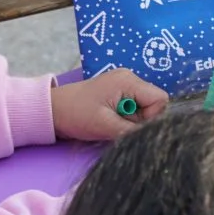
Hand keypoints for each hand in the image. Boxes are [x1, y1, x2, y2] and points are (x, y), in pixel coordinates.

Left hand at [50, 70, 167, 140]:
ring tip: (112, 121)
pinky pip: (135, 106)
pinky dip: (126, 116)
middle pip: (154, 102)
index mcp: (128, 80)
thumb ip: (134, 131)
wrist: (53, 110)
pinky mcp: (118, 91)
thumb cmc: (77, 115)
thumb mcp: (107, 126)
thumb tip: (156, 137)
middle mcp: (130, 77)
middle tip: (118, 124)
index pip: (160, 99)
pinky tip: (111, 118)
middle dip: (141, 119)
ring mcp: (124, 83)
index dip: (152, 117)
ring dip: (133, 119)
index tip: (131, 125)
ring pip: (145, 106)